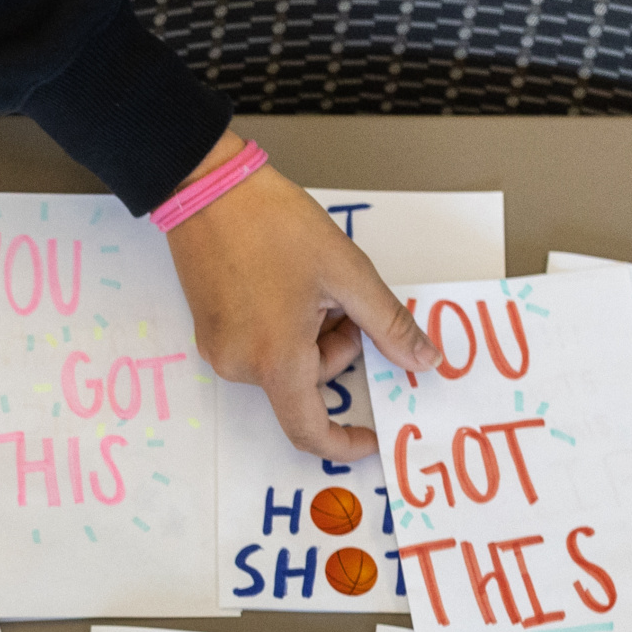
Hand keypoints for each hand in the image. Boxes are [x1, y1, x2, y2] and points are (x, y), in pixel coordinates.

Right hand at [163, 133, 441, 461]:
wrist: (207, 189)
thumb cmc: (274, 225)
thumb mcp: (347, 273)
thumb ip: (389, 325)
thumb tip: (424, 361)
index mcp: (276, 359)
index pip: (310, 430)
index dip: (344, 442)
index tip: (370, 435)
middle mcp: (240, 366)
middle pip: (305, 383)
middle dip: (335, 347)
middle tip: (341, 298)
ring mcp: (219, 350)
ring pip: (284, 364)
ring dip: (310, 334)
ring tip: (308, 281)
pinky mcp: (208, 333)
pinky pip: (259, 348)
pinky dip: (283, 328)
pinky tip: (283, 283)